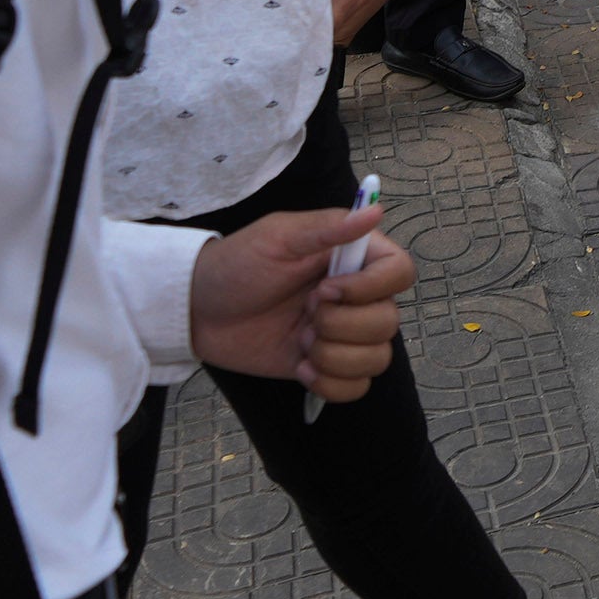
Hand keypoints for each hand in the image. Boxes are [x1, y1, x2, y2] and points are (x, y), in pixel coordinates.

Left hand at [190, 201, 414, 401]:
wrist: (199, 311)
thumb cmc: (237, 265)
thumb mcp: (278, 238)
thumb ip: (328, 228)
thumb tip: (376, 211)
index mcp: (352, 258)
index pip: (399, 272)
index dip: (372, 287)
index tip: (325, 289)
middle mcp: (356, 296)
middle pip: (389, 321)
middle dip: (342, 325)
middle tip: (303, 313)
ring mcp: (343, 334)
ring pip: (377, 358)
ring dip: (336, 356)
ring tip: (301, 342)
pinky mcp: (326, 365)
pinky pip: (356, 387)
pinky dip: (331, 384)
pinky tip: (301, 367)